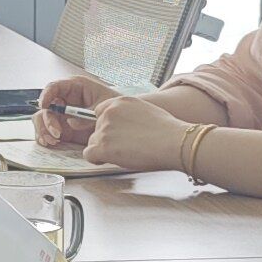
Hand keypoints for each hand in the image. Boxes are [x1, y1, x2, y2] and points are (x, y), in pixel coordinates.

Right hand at [36, 71, 121, 149]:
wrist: (123, 122)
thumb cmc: (115, 107)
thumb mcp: (103, 107)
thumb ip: (86, 115)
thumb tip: (71, 123)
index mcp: (75, 87)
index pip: (54, 87)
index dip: (46, 95)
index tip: (44, 105)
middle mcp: (65, 100)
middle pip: (46, 106)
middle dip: (48, 120)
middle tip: (57, 133)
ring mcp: (62, 115)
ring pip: (42, 119)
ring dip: (44, 130)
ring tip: (53, 141)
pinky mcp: (62, 128)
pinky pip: (46, 131)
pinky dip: (45, 137)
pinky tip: (51, 143)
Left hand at [80, 93, 197, 175]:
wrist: (173, 141)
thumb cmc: (167, 130)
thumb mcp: (145, 110)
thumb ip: (129, 114)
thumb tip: (124, 126)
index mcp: (119, 101)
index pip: (100, 112)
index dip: (107, 125)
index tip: (115, 134)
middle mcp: (109, 112)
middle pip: (96, 128)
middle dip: (107, 139)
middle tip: (124, 146)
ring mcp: (105, 129)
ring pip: (93, 142)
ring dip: (103, 149)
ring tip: (123, 154)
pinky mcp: (103, 146)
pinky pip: (88, 154)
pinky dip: (96, 159)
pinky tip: (109, 160)